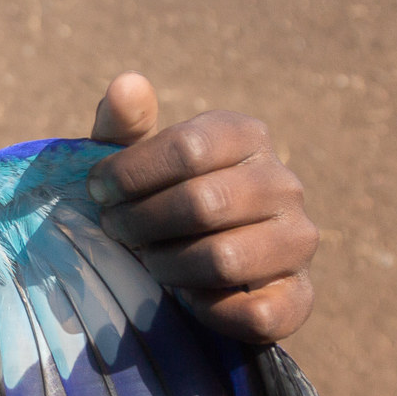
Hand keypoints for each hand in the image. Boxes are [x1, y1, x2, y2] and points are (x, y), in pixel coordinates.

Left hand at [85, 73, 316, 344]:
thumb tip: (126, 84)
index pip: (188, 147)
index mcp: (246, 136)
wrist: (194, 264)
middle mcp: (283, 184)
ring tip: (151, 261)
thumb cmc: (156, 198)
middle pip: (202, 203)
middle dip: (141, 223)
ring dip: (168, 266)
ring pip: (225, 259)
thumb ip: (123, 125)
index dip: (131, 174)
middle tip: (116, 231)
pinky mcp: (299, 295)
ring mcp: (298, 240)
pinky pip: (254, 311)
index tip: (98, 192)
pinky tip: (191, 297)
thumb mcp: (132, 159)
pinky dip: (208, 309)